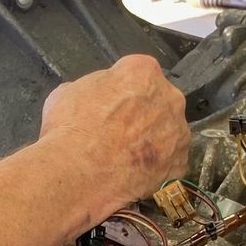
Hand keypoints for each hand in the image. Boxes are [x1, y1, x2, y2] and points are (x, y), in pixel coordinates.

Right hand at [39, 55, 192, 213]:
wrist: (78, 172)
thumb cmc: (71, 129)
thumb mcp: (67, 92)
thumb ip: (91, 89)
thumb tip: (91, 98)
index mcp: (142, 71)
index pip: (137, 73)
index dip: (121, 90)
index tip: (111, 103)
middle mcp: (168, 98)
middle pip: (158, 101)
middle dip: (142, 114)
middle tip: (118, 131)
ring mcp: (178, 132)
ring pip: (168, 132)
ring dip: (152, 141)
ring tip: (125, 157)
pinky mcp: (178, 163)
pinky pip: (170, 162)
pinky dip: (156, 168)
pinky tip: (134, 173)